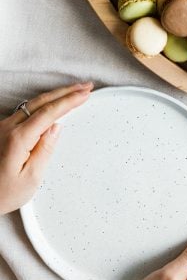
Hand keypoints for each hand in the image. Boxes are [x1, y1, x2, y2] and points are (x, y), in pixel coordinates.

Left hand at [0, 82, 93, 214]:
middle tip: (84, 86)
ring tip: (72, 92)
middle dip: (66, 91)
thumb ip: (45, 150)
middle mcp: (7, 128)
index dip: (69, 100)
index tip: (84, 94)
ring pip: (33, 103)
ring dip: (55, 95)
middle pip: (42, 101)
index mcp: (18, 138)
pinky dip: (43, 103)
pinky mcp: (1, 131)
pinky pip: (26, 109)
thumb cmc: (1, 193)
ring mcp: (2, 127)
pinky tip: (51, 103)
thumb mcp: (30, 178)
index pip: (49, 112)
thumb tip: (56, 129)